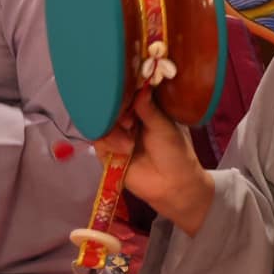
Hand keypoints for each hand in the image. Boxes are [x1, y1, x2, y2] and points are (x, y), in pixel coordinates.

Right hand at [98, 89, 212, 233]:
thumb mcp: (165, 127)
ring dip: (114, 129)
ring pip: (101, 121)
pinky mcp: (107, 151)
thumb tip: (141, 87)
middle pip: (110, 104)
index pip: (127, 90)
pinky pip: (98, 139)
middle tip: (129, 121)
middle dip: (116, 110)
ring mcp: (116, 134)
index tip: (128, 94)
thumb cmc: (175, 153)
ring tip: (130, 139)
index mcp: (144, 107)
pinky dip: (109, 142)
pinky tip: (125, 149)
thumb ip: (149, 108)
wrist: (173, 186)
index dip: (124, 90)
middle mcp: (128, 118)